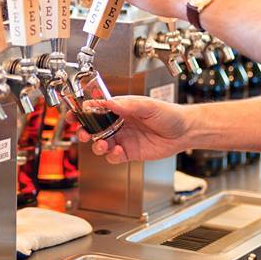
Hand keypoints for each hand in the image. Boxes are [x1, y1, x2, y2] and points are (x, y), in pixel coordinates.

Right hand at [70, 96, 193, 163]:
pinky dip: (111, 156)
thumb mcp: (148, 105)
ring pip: (100, 143)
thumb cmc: (169, 114)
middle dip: (85, 130)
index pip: (97, 108)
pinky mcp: (129, 152)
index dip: (84, 111)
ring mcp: (123, 138)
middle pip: (94, 127)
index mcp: (121, 108)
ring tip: (103, 144)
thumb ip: (127, 105)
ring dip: (97, 144)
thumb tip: (108, 102)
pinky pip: (114, 157)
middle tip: (83, 132)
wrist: (185, 132)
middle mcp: (119, 123)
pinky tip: (118, 152)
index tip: (76, 113)